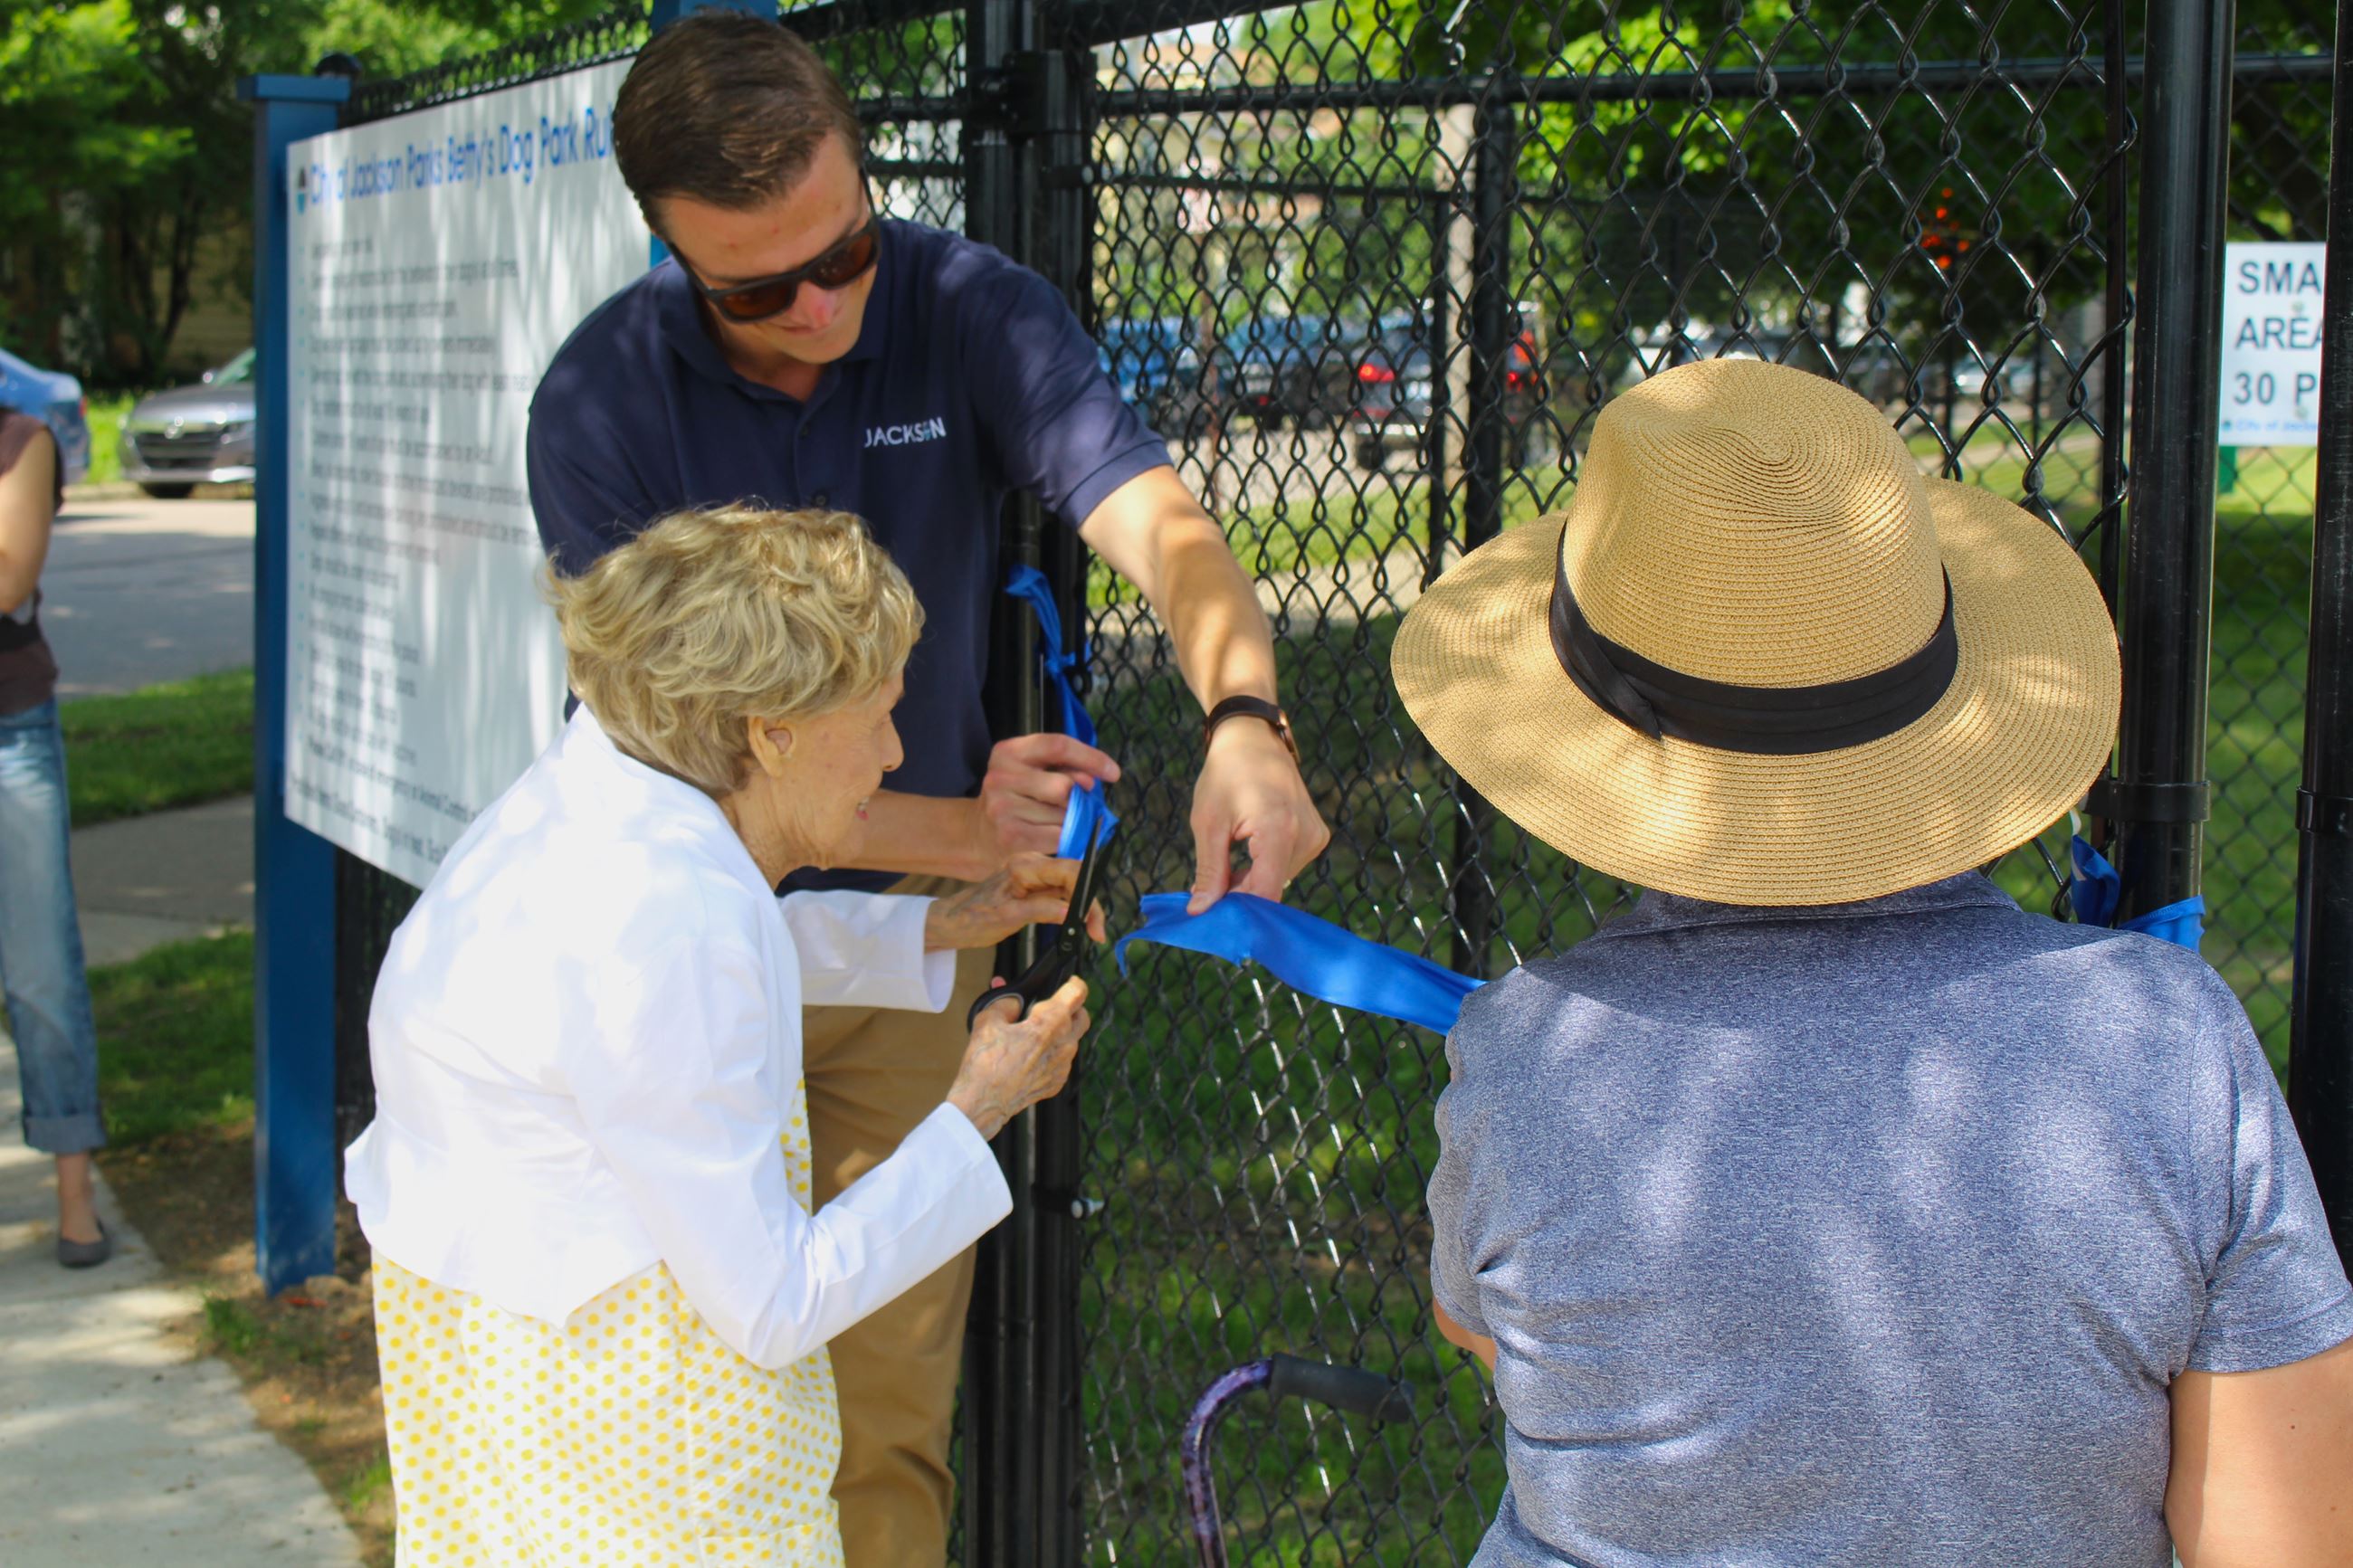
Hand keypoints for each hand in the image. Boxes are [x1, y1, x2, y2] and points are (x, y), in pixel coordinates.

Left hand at [924, 855, 1108, 950]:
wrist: (952, 922)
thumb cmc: (972, 919)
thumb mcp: (1007, 918)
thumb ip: (1041, 910)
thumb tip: (1070, 912)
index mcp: (1024, 866)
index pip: (1069, 871)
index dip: (1086, 895)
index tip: (1093, 922)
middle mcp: (1032, 863)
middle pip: (1075, 877)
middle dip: (1090, 903)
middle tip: (1097, 932)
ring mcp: (1034, 872)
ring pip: (1071, 885)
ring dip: (1083, 907)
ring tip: (1091, 931)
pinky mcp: (1034, 884)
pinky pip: (1061, 892)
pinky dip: (1072, 908)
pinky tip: (1076, 924)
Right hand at [948, 975, 1089, 1139]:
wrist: (983, 1103)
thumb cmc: (985, 1064)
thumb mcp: (988, 1020)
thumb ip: (1005, 1003)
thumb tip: (1012, 998)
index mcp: (1050, 1024)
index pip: (1077, 993)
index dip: (1073, 983)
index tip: (1069, 981)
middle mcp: (1064, 1045)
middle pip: (1082, 1017)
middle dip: (1072, 1008)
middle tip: (1051, 1007)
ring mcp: (1063, 1066)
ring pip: (1072, 1040)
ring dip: (1060, 1033)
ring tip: (1033, 1034)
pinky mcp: (1057, 1083)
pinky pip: (1062, 1061)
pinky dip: (1052, 1054)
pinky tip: (1030, 1056)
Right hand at [977, 733, 1119, 866]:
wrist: (978, 835)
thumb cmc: (1017, 800)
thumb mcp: (1033, 774)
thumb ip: (1063, 770)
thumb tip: (1091, 781)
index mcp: (1008, 752)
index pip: (1057, 746)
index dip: (1091, 757)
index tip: (1113, 773)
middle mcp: (1000, 777)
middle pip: (1063, 785)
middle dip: (1078, 798)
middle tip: (1076, 805)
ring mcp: (1002, 807)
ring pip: (1063, 814)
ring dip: (1070, 821)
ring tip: (1054, 822)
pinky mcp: (1009, 836)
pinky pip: (1058, 836)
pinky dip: (1066, 839)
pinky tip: (1054, 837)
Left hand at [1188, 714, 1330, 911]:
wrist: (1253, 738)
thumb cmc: (1226, 773)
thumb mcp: (1208, 822)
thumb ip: (1209, 870)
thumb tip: (1201, 911)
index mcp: (1279, 830)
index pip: (1264, 894)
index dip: (1237, 911)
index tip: (1210, 915)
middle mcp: (1306, 836)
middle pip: (1271, 889)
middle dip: (1238, 895)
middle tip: (1207, 891)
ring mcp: (1315, 836)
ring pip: (1278, 881)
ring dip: (1251, 881)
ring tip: (1228, 859)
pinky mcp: (1317, 835)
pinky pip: (1287, 866)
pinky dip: (1265, 867)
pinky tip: (1248, 851)